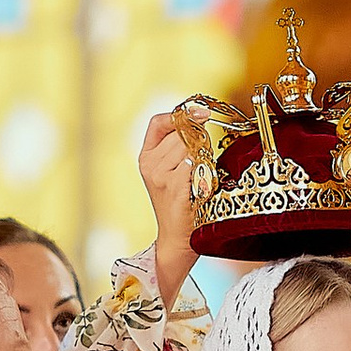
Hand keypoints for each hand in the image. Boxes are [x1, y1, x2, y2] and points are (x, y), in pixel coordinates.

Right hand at [137, 109, 198, 308]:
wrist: (175, 238)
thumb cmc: (179, 202)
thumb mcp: (170, 171)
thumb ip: (178, 145)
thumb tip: (200, 118)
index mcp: (146, 157)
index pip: (158, 122)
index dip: (179, 114)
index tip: (201, 112)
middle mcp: (149, 165)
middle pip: (182, 134)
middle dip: (199, 140)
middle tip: (203, 160)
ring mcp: (161, 177)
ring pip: (191, 148)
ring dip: (203, 157)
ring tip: (201, 177)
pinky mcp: (176, 189)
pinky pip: (196, 165)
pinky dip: (205, 171)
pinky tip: (202, 185)